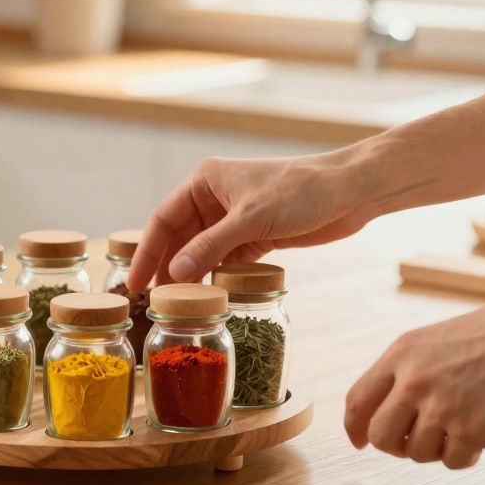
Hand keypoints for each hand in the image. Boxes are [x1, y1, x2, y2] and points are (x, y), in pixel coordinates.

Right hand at [128, 153, 370, 291]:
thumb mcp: (251, 219)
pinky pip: (226, 259)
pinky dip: (217, 276)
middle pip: (180, 237)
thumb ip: (211, 246)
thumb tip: (176, 274)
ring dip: (192, 275)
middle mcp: (215, 197)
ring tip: (178, 304)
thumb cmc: (300, 191)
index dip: (146, 251)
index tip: (135, 281)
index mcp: (205, 180)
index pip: (164, 219)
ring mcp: (235, 218)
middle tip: (152, 300)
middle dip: (167, 267)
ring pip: (202, 251)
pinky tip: (209, 296)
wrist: (349, 192)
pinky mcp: (256, 235)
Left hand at [344, 291, 484, 467]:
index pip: (358, 400)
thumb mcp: (442, 337)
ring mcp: (439, 407)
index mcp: (402, 353)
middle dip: (398, 446)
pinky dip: (466, 456)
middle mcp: (412, 380)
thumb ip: (414, 367)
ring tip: (463, 429)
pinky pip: (452, 461)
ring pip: (416, 453)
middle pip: (380, 436)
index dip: (356, 427)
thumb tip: (396, 405)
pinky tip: (483, 438)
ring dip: (438, 449)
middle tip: (421, 442)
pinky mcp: (469, 430)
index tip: (360, 441)